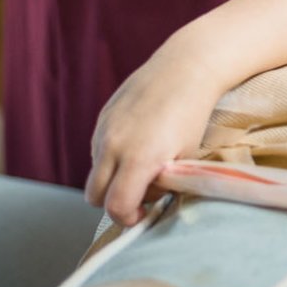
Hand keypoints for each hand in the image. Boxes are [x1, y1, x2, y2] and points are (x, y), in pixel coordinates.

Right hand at [84, 52, 220, 225]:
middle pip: (94, 197)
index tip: (142, 213)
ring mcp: (103, 130)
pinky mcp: (101, 118)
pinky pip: (97, 151)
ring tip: (143, 163)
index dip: (127, 218)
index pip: (116, 207)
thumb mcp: (186, 155)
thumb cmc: (192, 115)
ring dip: (112, 179)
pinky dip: (111, 158)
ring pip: (95, 173)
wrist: (185, 68)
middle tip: (141, 194)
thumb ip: (163, 182)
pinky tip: (138, 142)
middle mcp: (114, 145)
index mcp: (139, 158)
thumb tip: (145, 200)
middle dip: (114, 203)